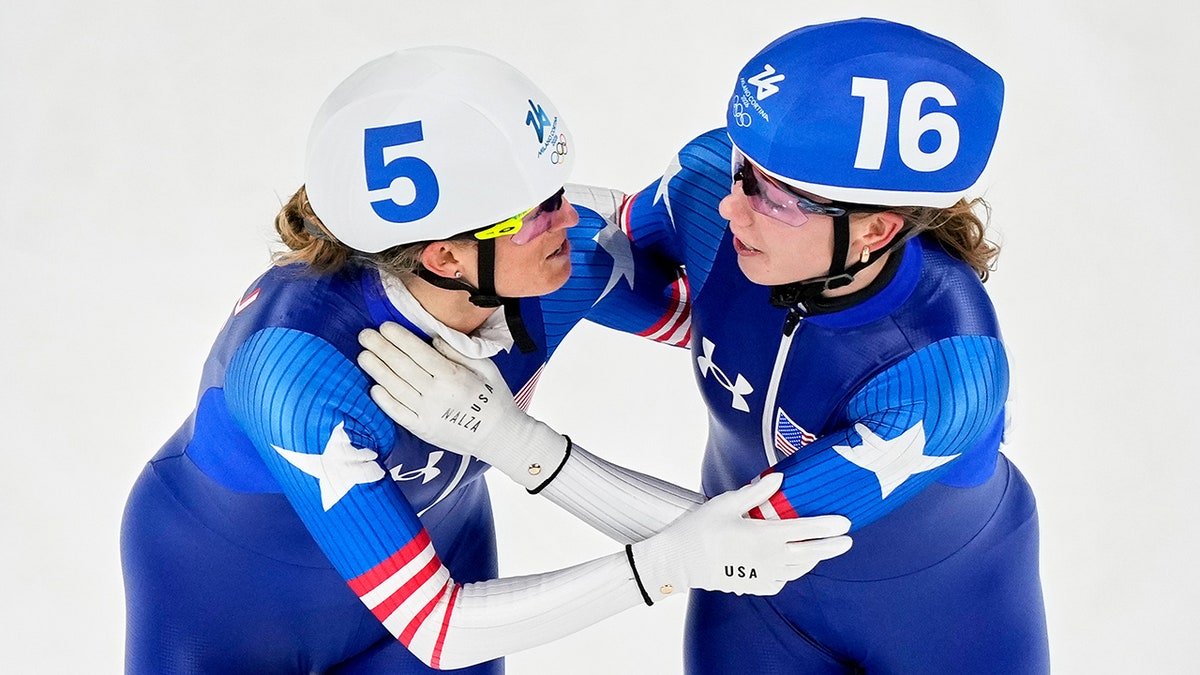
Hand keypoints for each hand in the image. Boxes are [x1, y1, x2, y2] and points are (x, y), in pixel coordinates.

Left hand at [357, 322, 566, 489]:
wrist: (498, 436)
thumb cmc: (494, 398)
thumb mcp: (486, 368)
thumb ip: (459, 352)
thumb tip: (434, 339)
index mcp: (453, 377)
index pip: (419, 353)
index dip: (400, 338)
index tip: (384, 326)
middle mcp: (437, 394)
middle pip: (403, 368)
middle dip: (382, 349)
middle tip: (364, 335)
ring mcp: (427, 414)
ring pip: (396, 388)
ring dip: (377, 370)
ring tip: (363, 356)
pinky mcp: (422, 429)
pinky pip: (398, 413)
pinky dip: (384, 400)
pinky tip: (374, 387)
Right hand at [629, 473, 851, 600]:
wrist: (680, 561)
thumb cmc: (701, 528)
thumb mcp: (727, 503)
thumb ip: (756, 492)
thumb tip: (780, 477)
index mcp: (765, 535)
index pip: (806, 530)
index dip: (828, 526)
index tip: (846, 523)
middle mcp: (769, 558)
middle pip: (810, 554)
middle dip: (831, 547)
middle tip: (847, 542)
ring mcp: (761, 575)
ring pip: (797, 570)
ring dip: (812, 560)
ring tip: (819, 551)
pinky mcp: (752, 585)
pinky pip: (780, 582)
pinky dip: (789, 574)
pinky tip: (788, 566)